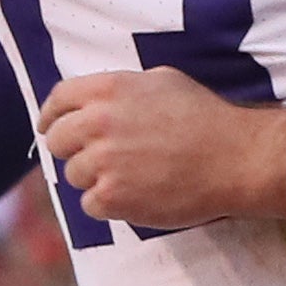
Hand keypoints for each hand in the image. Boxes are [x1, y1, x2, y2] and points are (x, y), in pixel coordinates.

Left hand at [36, 68, 285, 229]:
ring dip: (94, 178)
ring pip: (73, 175)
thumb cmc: (205, 118)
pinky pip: (90, 204)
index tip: (49, 127)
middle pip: (57, 141)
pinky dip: (108, 204)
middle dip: (72, 149)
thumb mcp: (161, 81)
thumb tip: (91, 102)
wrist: (237, 158)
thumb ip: (119, 89)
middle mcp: (99, 122)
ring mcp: (103, 161)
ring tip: (131, 175)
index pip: (58, 100)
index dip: (51, 116)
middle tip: (96, 157)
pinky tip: (136, 195)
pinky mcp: (112, 197)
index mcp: (108, 89)